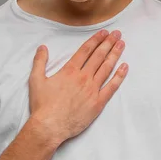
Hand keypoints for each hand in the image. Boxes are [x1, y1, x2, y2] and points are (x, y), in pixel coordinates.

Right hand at [28, 29, 127, 143]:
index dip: (96, 40)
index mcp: (70, 71)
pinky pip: (112, 87)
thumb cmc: (42, 105)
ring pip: (107, 68)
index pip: (86, 50)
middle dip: (109, 43)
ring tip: (122, 44)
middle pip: (99, 56)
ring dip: (115, 55)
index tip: (104, 33)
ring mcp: (92, 90)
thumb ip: (39, 62)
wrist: (50, 126)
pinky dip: (119, 76)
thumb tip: (42, 47)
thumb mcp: (36, 80)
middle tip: (117, 34)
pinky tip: (125, 67)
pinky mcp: (98, 103)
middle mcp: (83, 77)